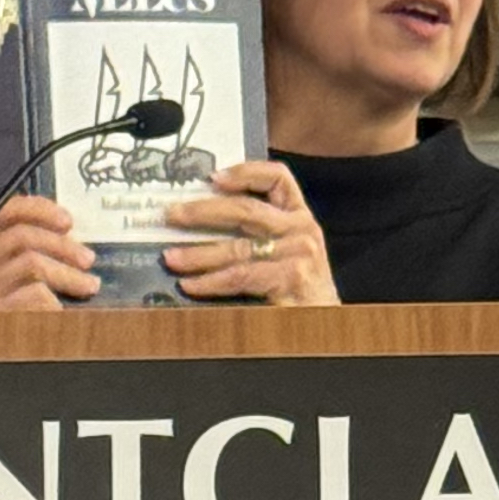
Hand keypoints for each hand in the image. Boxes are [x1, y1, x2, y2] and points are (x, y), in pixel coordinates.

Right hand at [0, 193, 98, 310]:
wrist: (25, 365)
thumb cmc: (35, 320)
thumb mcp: (36, 279)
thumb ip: (45, 253)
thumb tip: (74, 234)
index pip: (8, 214)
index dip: (40, 209)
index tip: (67, 220)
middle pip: (21, 237)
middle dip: (62, 245)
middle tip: (87, 258)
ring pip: (29, 262)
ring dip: (68, 274)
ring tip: (88, 285)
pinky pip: (33, 293)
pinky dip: (56, 300)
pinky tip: (65, 309)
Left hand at [164, 160, 339, 306]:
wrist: (326, 327)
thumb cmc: (299, 292)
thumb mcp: (286, 253)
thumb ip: (258, 233)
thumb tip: (201, 223)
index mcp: (299, 216)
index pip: (277, 178)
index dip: (245, 172)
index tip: (213, 177)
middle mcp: (302, 229)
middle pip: (246, 210)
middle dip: (202, 212)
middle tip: (172, 216)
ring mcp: (298, 253)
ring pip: (237, 247)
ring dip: (197, 254)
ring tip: (171, 258)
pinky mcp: (291, 278)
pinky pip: (240, 276)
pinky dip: (210, 281)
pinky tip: (191, 285)